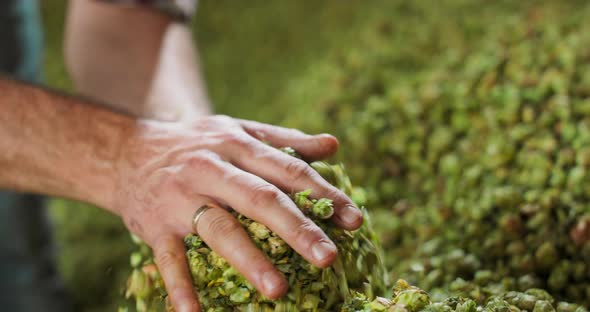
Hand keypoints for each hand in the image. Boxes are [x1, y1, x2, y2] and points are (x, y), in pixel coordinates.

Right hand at [113, 115, 362, 311]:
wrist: (126, 152)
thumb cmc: (196, 145)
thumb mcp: (239, 132)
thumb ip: (285, 141)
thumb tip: (333, 146)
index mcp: (237, 145)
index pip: (288, 170)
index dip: (322, 194)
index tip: (354, 219)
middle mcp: (210, 168)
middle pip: (259, 199)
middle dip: (296, 229)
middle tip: (328, 258)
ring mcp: (181, 198)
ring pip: (219, 228)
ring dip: (249, 259)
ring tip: (278, 288)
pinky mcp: (154, 225)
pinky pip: (169, 259)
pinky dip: (181, 287)